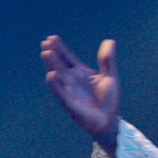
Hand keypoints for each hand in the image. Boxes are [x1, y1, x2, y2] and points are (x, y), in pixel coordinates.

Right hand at [41, 36, 119, 157]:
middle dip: (53, 54)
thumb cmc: (108, 100)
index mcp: (80, 72)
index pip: (67, 58)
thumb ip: (107, 60)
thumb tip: (110, 41)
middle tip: (46, 42)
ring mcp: (68, 91)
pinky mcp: (69, 103)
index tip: (52, 37)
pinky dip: (55, 84)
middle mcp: (71, 80)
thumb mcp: (110, 76)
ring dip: (51, 65)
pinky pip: (60, 93)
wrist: (108, 119)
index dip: (60, 48)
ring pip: (57, 76)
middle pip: (59, 64)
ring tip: (46, 53)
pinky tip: (51, 75)